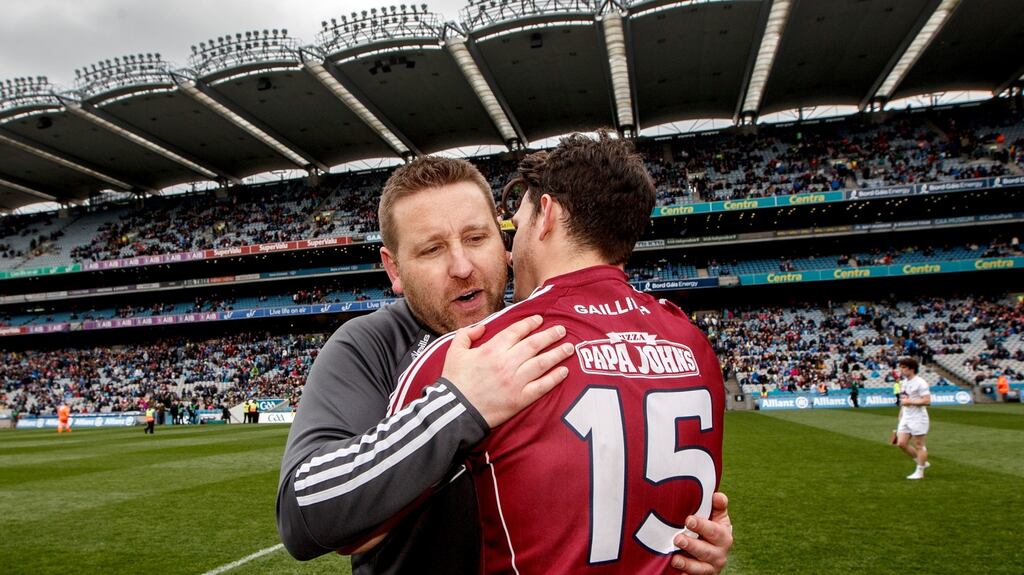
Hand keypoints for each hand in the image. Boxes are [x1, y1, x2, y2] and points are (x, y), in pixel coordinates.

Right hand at [442, 315, 573, 427]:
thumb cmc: (454, 382)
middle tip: (561, 329)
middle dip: (550, 335)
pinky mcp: (520, 399)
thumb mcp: (454, 352)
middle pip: (534, 344)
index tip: (539, 319)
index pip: (516, 331)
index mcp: (492, 349)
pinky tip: (564, 371)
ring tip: (569, 347)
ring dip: (557, 354)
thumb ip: (466, 334)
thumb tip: (481, 327)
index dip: (530, 323)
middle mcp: (507, 363)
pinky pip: (542, 386)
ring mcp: (516, 381)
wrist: (456, 411)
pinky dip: (555, 378)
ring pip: (542, 363)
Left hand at [670, 492, 732, 574]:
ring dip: (687, 564)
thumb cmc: (713, 528)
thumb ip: (718, 506)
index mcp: (724, 536)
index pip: (715, 531)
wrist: (716, 552)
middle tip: (678, 539)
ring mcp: (711, 567)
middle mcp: (720, 553)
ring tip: (674, 559)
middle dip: (692, 545)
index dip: (702, 526)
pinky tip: (677, 573)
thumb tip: (716, 495)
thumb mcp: (718, 517)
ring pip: (700, 568)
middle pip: (706, 551)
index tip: (688, 520)